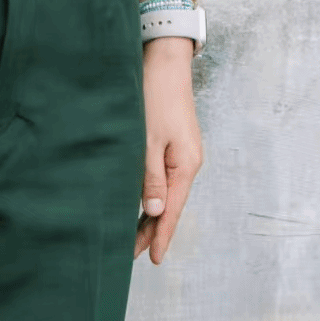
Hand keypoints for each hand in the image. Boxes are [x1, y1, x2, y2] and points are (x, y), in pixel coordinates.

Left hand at [136, 38, 202, 263]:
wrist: (166, 61)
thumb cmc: (155, 97)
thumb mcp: (149, 140)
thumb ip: (150, 177)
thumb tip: (154, 212)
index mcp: (186, 165)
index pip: (172, 210)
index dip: (162, 236)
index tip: (154, 260)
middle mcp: (188, 162)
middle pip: (169, 204)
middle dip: (152, 229)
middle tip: (131, 253)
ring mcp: (182, 153)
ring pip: (165, 192)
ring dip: (150, 212)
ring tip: (132, 235)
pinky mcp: (174, 144)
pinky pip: (163, 177)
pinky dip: (151, 193)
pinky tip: (140, 201)